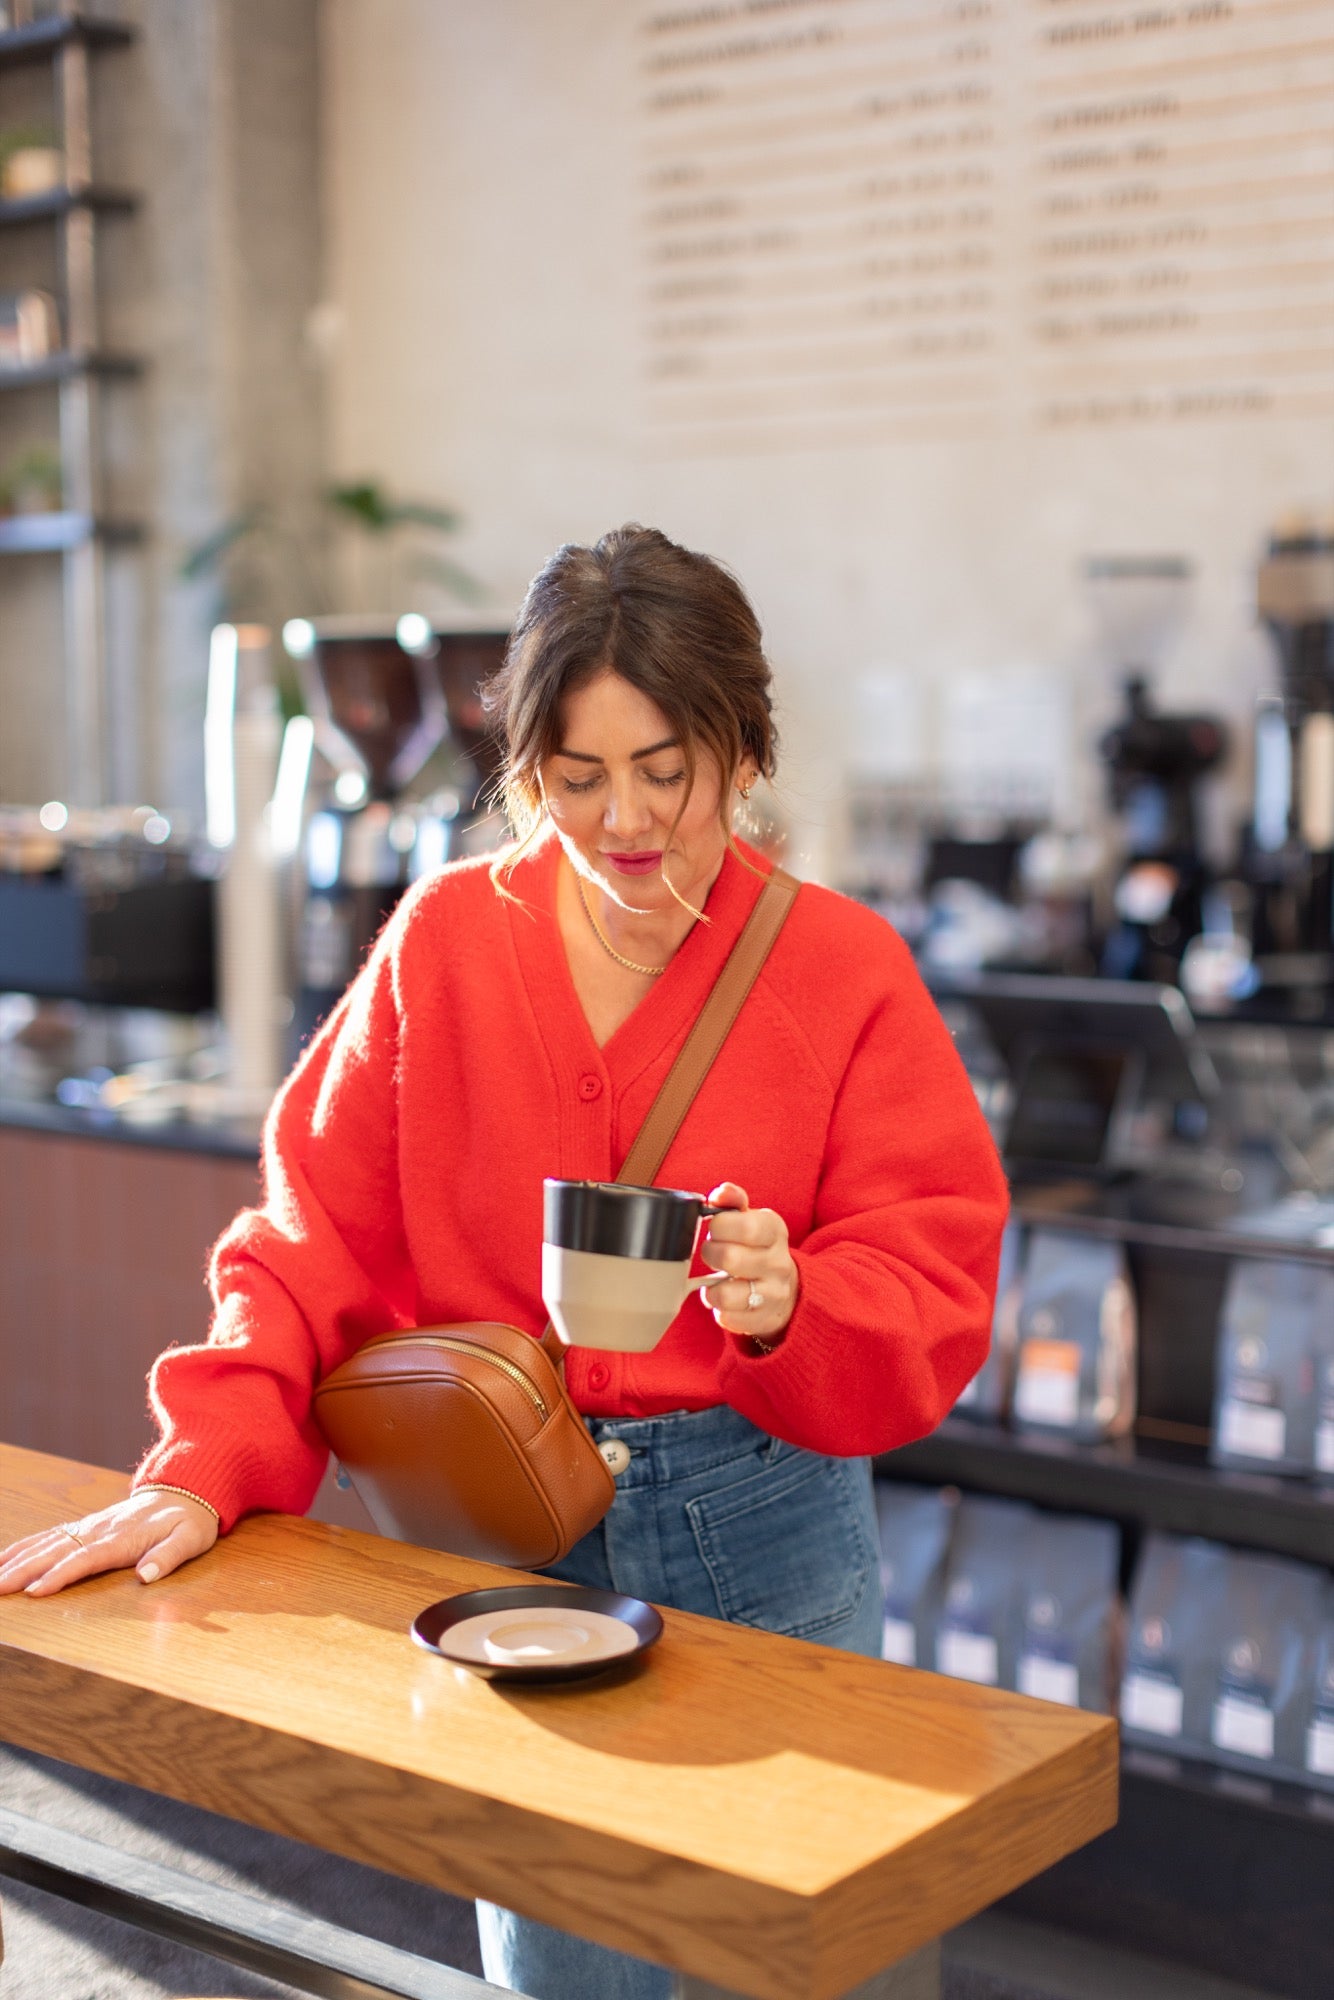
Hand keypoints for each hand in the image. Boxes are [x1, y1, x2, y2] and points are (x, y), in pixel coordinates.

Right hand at [0, 1490, 218, 1597]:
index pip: (85, 1558)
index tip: (35, 1591)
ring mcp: (90, 1526)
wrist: (187, 1490)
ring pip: (48, 1543)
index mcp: (123, 1538)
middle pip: (57, 1551)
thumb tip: (146, 1575)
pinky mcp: (86, 1526)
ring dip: (19, 1560)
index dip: (60, 1575)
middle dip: (25, 1571)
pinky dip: (25, 1546)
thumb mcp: (190, 1539)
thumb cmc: (189, 1521)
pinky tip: (5, 1558)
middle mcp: (100, 1530)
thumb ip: (169, 1557)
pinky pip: (50, 1535)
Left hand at [700, 1182, 798, 1346]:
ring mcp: (773, 1294)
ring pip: (725, 1294)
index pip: (746, 1225)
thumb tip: (720, 1193)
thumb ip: (733, 1202)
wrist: (788, 1290)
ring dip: (711, 1287)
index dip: (720, 1226)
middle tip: (712, 1253)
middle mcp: (778, 1263)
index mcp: (774, 1231)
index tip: (715, 1228)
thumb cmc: (758, 1249)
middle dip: (711, 1254)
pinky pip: (727, 1318)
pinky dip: (719, 1309)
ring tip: (717, 1280)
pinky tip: (727, 1300)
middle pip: (730, 1258)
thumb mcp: (751, 1221)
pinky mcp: (762, 1320)